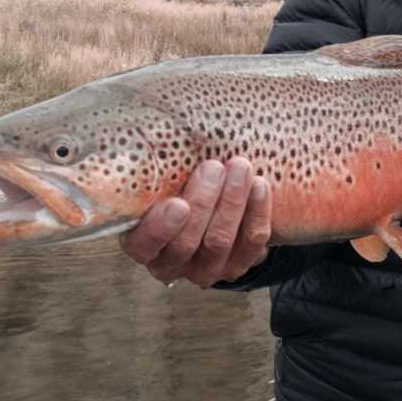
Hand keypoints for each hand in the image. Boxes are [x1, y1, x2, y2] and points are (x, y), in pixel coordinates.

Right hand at [120, 157, 270, 287]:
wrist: (214, 199)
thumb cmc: (178, 182)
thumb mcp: (161, 175)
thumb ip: (157, 166)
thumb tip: (152, 131)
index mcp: (142, 243)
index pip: (143, 245)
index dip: (160, 229)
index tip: (178, 204)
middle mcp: (170, 263)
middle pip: (186, 244)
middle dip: (203, 203)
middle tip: (213, 168)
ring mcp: (205, 269)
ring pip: (219, 243)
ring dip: (231, 202)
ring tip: (240, 167)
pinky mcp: (238, 264)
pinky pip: (251, 244)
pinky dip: (257, 213)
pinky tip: (259, 185)